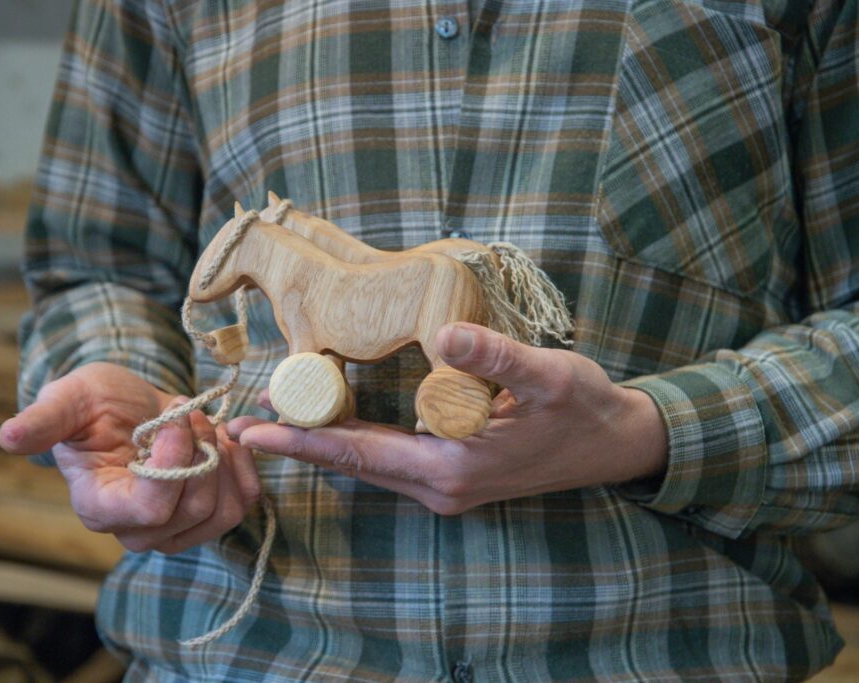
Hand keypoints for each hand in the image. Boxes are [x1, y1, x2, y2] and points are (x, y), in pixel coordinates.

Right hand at [0, 362, 260, 553]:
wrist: (129, 406)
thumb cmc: (93, 403)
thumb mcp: (67, 399)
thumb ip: (43, 420)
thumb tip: (7, 436)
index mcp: (100, 506)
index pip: (147, 512)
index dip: (170, 466)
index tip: (171, 420)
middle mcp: (139, 529)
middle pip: (192, 509)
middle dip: (198, 451)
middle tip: (182, 412)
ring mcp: (178, 527)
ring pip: (223, 511)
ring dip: (222, 458)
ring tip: (200, 423)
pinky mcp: (210, 513)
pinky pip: (244, 501)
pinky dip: (243, 465)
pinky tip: (224, 438)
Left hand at [228, 323, 666, 514]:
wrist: (614, 442)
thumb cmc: (583, 408)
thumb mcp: (548, 375)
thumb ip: (495, 357)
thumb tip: (444, 334)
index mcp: (451, 467)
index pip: (360, 454)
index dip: (303, 441)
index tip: (252, 431)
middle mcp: (439, 485)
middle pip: (353, 463)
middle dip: (299, 441)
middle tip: (244, 420)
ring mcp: (444, 484)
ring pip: (368, 463)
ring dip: (322, 441)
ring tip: (275, 415)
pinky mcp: (450, 473)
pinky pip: (388, 459)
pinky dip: (354, 441)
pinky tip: (332, 419)